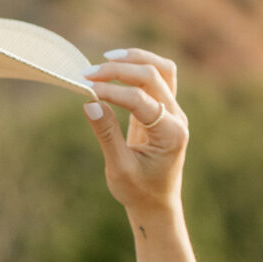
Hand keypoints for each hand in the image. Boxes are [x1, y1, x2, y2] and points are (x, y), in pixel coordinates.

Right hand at [81, 49, 188, 213]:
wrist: (156, 203)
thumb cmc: (138, 191)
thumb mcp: (119, 168)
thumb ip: (107, 134)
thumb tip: (90, 101)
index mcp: (171, 134)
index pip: (140, 100)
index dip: (112, 91)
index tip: (85, 88)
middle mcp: (178, 118)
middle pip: (153, 76)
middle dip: (119, 70)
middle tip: (87, 74)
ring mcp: (174, 111)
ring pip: (162, 70)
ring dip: (135, 59)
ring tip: (106, 58)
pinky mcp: (165, 109)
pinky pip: (158, 77)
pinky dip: (139, 66)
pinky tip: (117, 66)